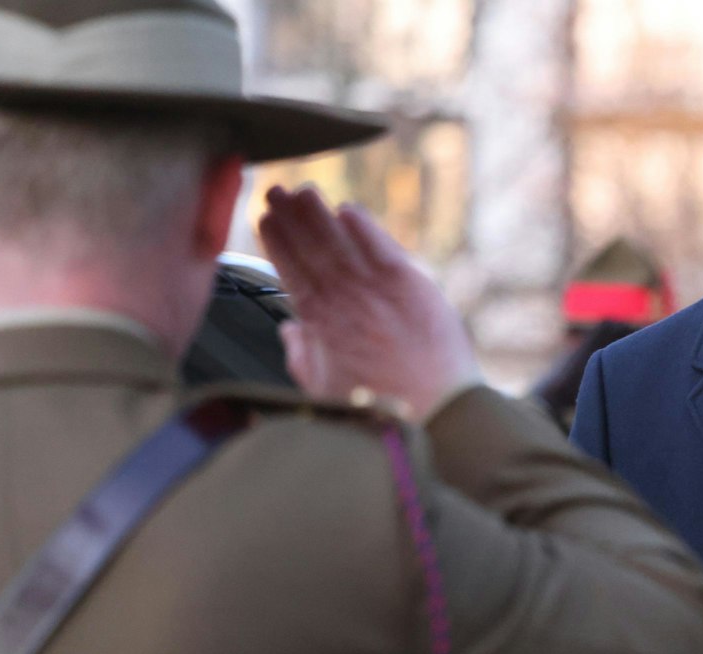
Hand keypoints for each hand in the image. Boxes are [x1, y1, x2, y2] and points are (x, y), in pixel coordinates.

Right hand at [257, 185, 480, 419]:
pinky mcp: (412, 284)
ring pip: (341, 240)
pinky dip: (364, 226)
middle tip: (278, 192)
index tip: (266, 220)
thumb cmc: (382, 407)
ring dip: (320, 213)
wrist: (437, 412)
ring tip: (305, 192)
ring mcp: (377, 288)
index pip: (289, 270)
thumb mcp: (324, 389)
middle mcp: (344, 299)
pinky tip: (349, 210)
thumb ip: (301, 355)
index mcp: (319, 322)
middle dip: (291, 216)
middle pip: (311, 247)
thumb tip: (289, 332)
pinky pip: (381, 245)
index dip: (277, 241)